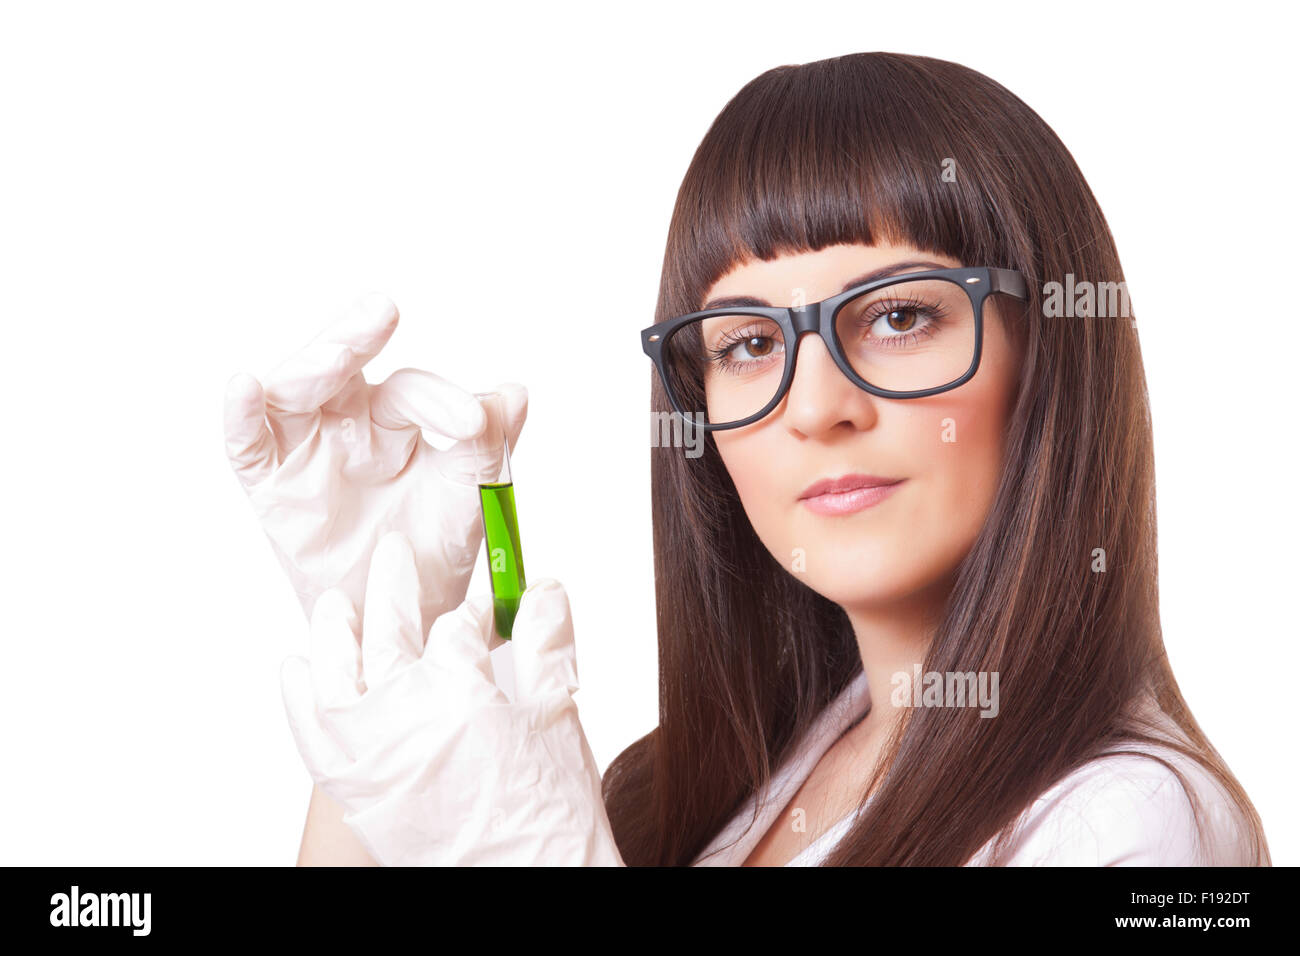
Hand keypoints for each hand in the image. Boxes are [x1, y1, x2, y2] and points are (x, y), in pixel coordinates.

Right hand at [223, 292, 526, 639]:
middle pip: (340, 365)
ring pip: (293, 391)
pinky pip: (247, 444)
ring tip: (338, 355)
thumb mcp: (470, 500)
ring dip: (312, 366)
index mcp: (396, 419)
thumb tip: (513, 393)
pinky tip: (245, 388)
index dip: (440, 401)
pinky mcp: (269, 484)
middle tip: (384, 311)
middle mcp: (345, 422)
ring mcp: (303, 449)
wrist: (393, 617)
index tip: (473, 423)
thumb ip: (488, 448)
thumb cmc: (428, 554)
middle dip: (357, 335)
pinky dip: (241, 416)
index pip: (410, 391)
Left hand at [279, 531, 623, 865]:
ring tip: (335, 603)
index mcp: (459, 691)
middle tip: (397, 554)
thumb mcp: (556, 715)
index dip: (475, 609)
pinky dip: (298, 698)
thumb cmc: (548, 814)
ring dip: (332, 632)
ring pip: (334, 674)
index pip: (458, 626)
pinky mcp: (351, 791)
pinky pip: (308, 733)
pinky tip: (298, 670)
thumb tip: (546, 588)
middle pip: (387, 631)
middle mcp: (402, 716)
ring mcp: (368, 755)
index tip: (488, 604)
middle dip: (396, 587)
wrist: (528, 886)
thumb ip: (546, 644)